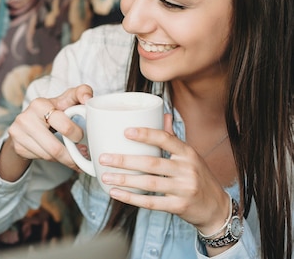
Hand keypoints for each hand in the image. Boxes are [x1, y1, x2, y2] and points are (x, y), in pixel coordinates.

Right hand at [6, 84, 92, 168]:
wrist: (28, 122)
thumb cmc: (52, 110)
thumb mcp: (65, 99)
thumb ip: (80, 93)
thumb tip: (87, 98)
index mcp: (40, 104)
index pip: (65, 126)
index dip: (77, 135)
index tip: (82, 137)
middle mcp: (25, 118)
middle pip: (55, 148)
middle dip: (72, 155)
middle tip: (81, 154)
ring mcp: (18, 133)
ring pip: (48, 156)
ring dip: (63, 159)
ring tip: (72, 157)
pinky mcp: (17, 146)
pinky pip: (40, 159)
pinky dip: (52, 160)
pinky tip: (57, 155)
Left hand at [98, 113, 230, 230]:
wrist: (218, 208)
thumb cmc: (198, 177)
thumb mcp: (190, 156)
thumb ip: (173, 138)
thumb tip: (163, 114)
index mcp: (188, 153)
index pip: (166, 139)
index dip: (145, 134)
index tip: (125, 131)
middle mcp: (187, 169)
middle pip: (152, 163)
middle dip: (124, 160)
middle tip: (103, 158)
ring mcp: (184, 189)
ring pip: (149, 183)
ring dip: (124, 180)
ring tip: (105, 177)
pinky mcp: (179, 206)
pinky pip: (152, 202)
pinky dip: (132, 198)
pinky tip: (116, 193)